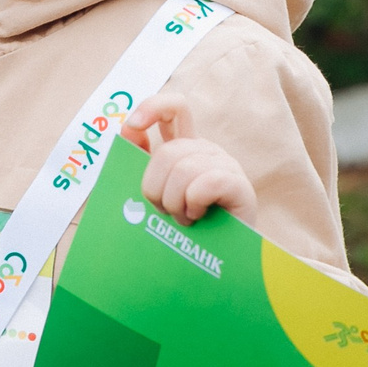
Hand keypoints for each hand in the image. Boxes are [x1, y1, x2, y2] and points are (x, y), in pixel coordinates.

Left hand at [122, 94, 258, 227]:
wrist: (218, 258)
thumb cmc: (185, 226)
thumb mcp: (158, 192)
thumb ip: (144, 163)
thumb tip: (127, 130)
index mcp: (186, 148)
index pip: (174, 108)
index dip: (152, 108)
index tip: (132, 126)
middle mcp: (206, 151)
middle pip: (167, 152)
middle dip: (155, 188)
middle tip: (165, 211)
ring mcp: (226, 165)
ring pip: (183, 170)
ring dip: (175, 203)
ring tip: (184, 219)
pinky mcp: (239, 185)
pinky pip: (205, 184)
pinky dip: (194, 204)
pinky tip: (198, 216)